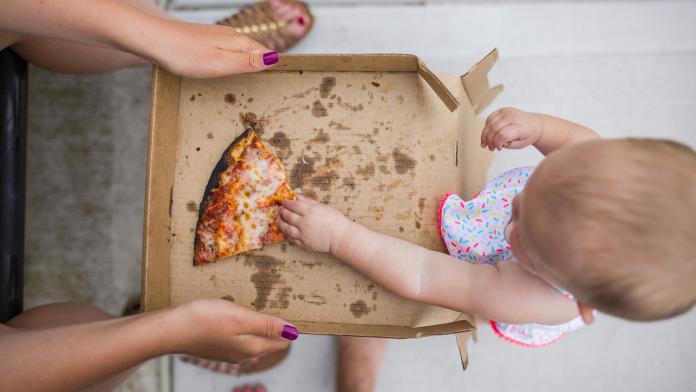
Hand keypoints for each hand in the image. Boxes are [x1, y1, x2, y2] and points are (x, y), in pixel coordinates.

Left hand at [133, 18, 278, 77]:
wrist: (153, 40)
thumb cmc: (184, 54)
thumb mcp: (220, 63)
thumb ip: (247, 62)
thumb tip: (275, 58)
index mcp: (237, 42)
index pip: (264, 53)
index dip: (274, 64)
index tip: (286, 74)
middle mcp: (229, 35)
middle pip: (253, 50)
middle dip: (263, 62)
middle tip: (275, 79)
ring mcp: (215, 36)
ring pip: (240, 49)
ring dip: (248, 60)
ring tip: (256, 74)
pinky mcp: (203, 40)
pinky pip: (226, 49)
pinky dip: (232, 58)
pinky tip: (228, 65)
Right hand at [169, 299, 297, 362]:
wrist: (169, 330)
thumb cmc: (204, 320)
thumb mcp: (240, 318)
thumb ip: (266, 325)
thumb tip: (293, 332)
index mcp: (252, 348)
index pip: (281, 340)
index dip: (289, 326)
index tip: (295, 310)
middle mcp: (242, 354)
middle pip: (267, 340)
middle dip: (276, 325)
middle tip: (281, 304)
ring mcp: (227, 351)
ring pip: (252, 338)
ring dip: (259, 324)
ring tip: (263, 307)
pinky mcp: (214, 344)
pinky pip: (237, 335)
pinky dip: (242, 325)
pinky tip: (237, 314)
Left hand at [277, 195, 351, 252]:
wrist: (340, 237)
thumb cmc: (334, 219)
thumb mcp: (323, 207)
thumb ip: (309, 202)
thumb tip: (298, 197)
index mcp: (309, 211)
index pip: (293, 205)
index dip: (287, 203)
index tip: (284, 202)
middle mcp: (303, 222)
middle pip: (287, 216)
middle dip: (282, 212)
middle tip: (280, 210)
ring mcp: (302, 234)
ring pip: (286, 228)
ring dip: (280, 223)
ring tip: (278, 220)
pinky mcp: (303, 243)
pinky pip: (291, 238)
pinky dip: (287, 234)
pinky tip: (286, 231)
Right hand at [480, 108, 542, 150]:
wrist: (535, 124)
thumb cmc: (528, 135)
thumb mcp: (520, 145)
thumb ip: (508, 145)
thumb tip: (496, 142)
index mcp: (520, 127)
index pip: (503, 135)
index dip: (497, 143)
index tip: (499, 148)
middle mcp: (513, 117)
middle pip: (494, 129)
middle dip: (489, 140)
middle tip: (491, 148)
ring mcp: (507, 112)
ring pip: (489, 123)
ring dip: (485, 135)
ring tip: (486, 143)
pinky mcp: (502, 110)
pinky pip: (489, 118)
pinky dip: (487, 127)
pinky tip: (488, 134)